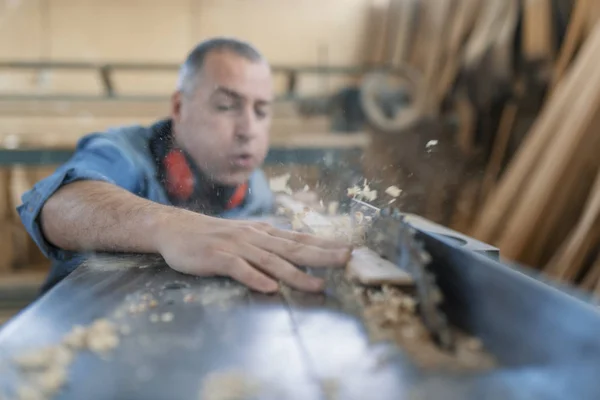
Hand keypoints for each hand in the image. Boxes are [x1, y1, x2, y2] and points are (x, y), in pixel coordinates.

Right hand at [154, 212, 351, 292]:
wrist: (175, 228)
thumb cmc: (214, 236)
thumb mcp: (246, 236)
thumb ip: (270, 244)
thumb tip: (298, 251)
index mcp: (264, 233)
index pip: (300, 239)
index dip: (325, 244)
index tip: (350, 250)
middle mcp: (255, 237)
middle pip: (293, 248)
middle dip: (322, 255)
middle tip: (346, 260)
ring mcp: (236, 246)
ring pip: (271, 260)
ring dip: (295, 273)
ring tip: (317, 285)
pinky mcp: (217, 257)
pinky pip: (238, 269)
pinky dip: (254, 277)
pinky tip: (269, 287)